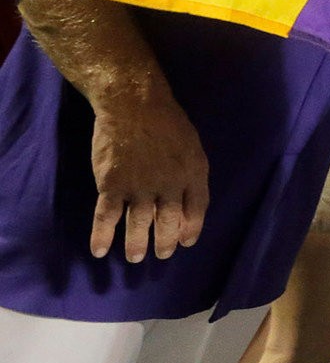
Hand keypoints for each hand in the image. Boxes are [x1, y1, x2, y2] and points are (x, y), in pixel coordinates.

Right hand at [88, 93, 208, 262]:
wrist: (133, 105)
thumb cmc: (167, 121)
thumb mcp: (192, 146)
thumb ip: (191, 173)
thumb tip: (188, 200)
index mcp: (192, 173)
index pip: (196, 209)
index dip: (192, 228)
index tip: (186, 241)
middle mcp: (168, 184)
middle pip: (169, 221)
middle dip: (166, 241)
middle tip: (162, 254)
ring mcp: (139, 186)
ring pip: (139, 223)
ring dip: (137, 243)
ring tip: (136, 257)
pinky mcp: (112, 185)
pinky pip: (106, 217)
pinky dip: (102, 235)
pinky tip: (99, 250)